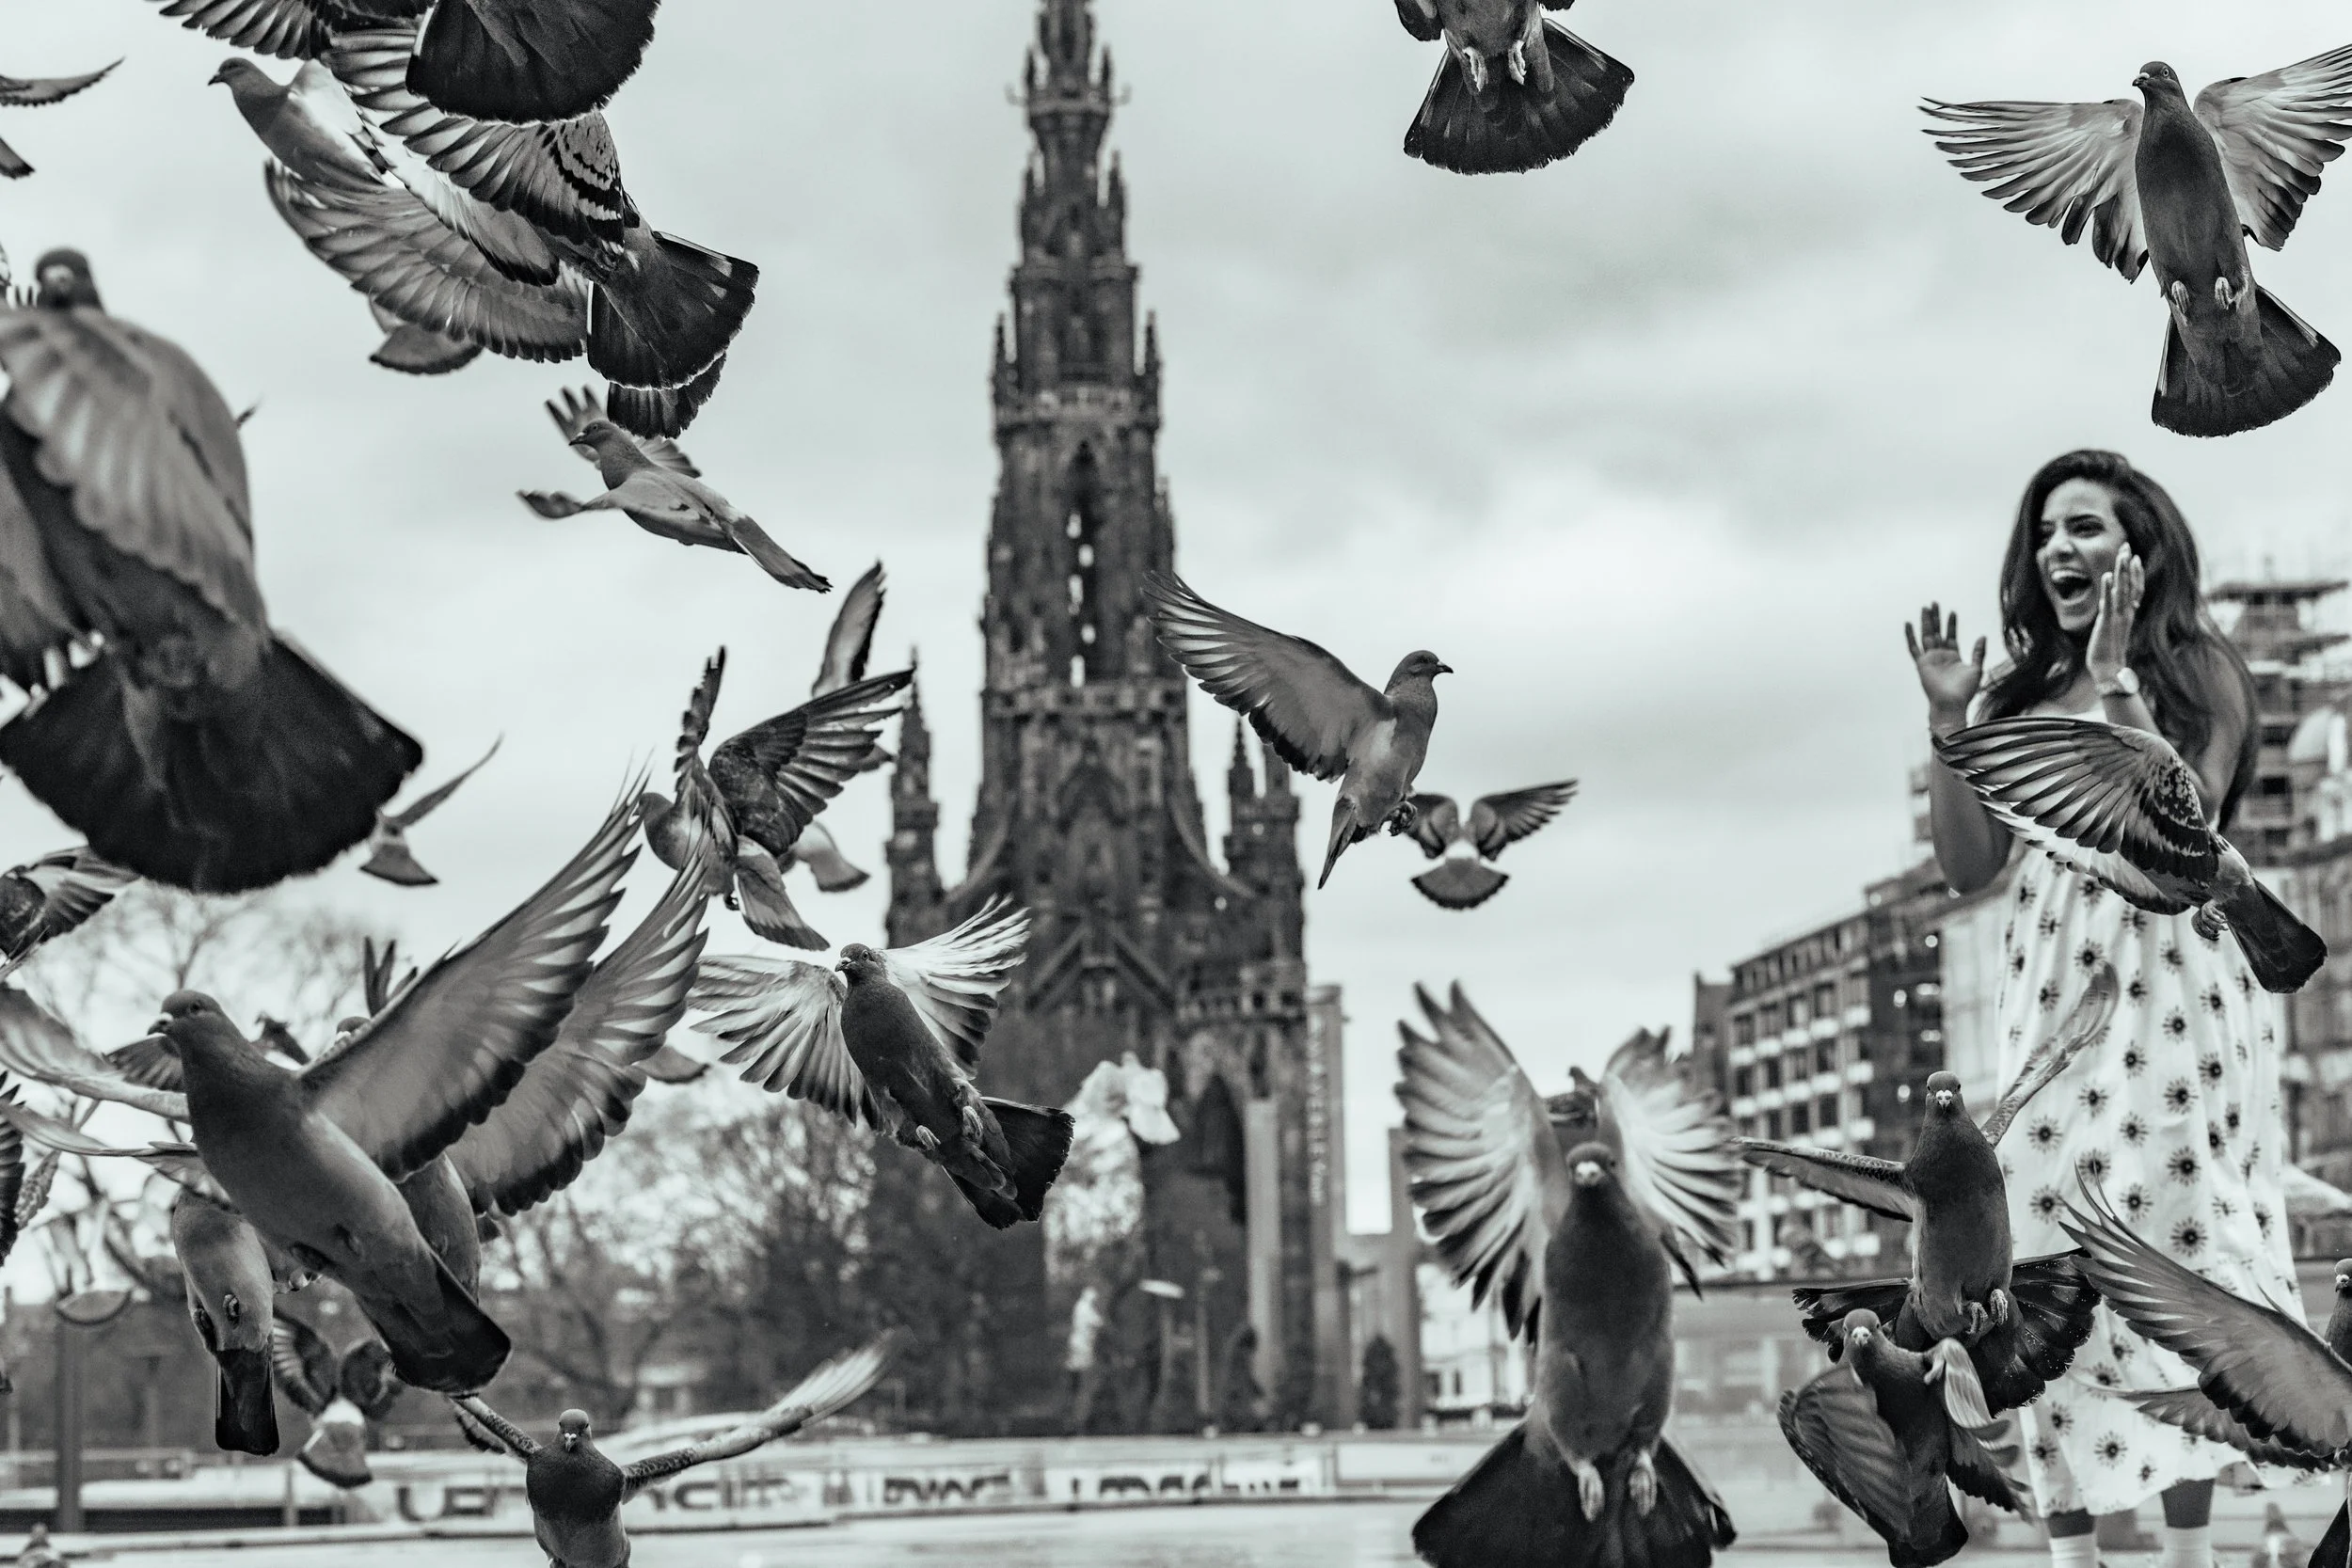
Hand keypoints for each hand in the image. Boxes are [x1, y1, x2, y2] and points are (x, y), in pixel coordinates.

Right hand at [1906, 603, 1984, 728]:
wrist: (1952, 703)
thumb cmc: (1965, 691)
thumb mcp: (1977, 669)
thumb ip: (1978, 652)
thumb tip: (1982, 636)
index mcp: (1953, 657)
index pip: (1951, 636)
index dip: (1951, 624)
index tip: (1952, 612)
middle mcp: (1940, 656)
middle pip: (1937, 632)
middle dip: (1936, 618)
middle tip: (1934, 603)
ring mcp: (1930, 659)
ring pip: (1926, 635)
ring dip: (1926, 622)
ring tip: (1925, 608)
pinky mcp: (1921, 663)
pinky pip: (1913, 647)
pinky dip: (1910, 636)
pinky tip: (1908, 624)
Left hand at [2086, 543, 2143, 684]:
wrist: (2108, 669)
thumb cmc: (2108, 652)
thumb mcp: (2112, 629)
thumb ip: (2113, 616)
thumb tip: (2109, 606)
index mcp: (2128, 614)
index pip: (2135, 589)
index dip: (2135, 573)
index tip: (2133, 558)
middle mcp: (2126, 613)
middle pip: (2130, 584)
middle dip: (2127, 565)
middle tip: (2126, 546)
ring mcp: (2118, 617)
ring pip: (2123, 590)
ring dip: (2122, 571)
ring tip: (2121, 554)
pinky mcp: (2108, 622)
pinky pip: (2109, 603)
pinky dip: (2108, 589)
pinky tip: (2107, 576)